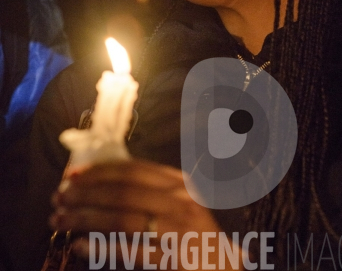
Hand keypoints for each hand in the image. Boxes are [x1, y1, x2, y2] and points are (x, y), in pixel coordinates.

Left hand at [50, 159, 243, 270]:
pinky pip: (131, 252)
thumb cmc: (195, 239)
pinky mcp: (176, 260)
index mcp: (181, 185)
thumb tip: (102, 181)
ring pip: (123, 219)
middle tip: (58, 196)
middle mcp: (182, 202)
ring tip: (60, 220)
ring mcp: (180, 231)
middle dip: (86, 193)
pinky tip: (80, 246)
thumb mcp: (179, 206)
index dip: (100, 171)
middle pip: (123, 192)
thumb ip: (151, 192)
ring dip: (85, 218)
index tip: (73, 174)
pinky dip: (101, 248)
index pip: (134, 170)